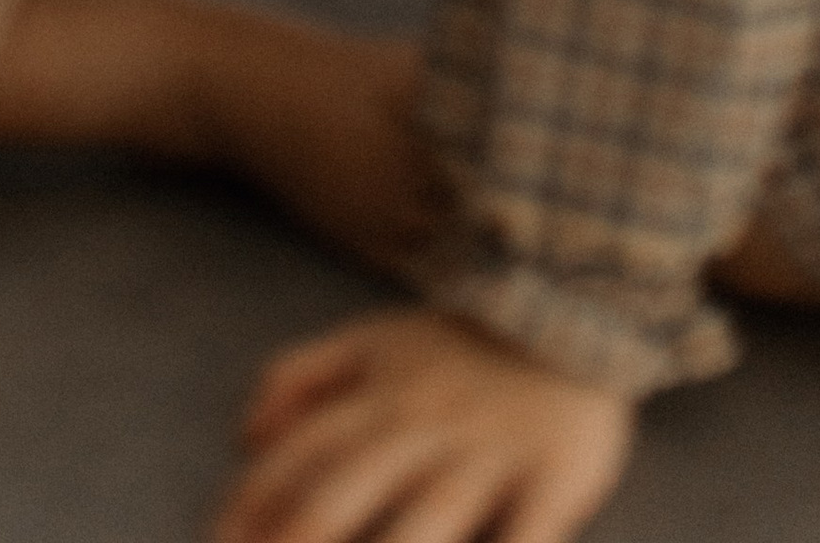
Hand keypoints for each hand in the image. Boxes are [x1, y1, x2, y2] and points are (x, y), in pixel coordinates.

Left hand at [218, 310, 631, 542]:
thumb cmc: (462, 342)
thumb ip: (300, 377)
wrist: (576, 300)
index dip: (247, 509)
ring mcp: (485, 457)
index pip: (292, 460)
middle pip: (341, 498)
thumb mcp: (371, 339)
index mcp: (375, 399)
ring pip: (422, 526)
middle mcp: (419, 429)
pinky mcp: (553, 479)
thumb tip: (243, 439)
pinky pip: (525, 540)